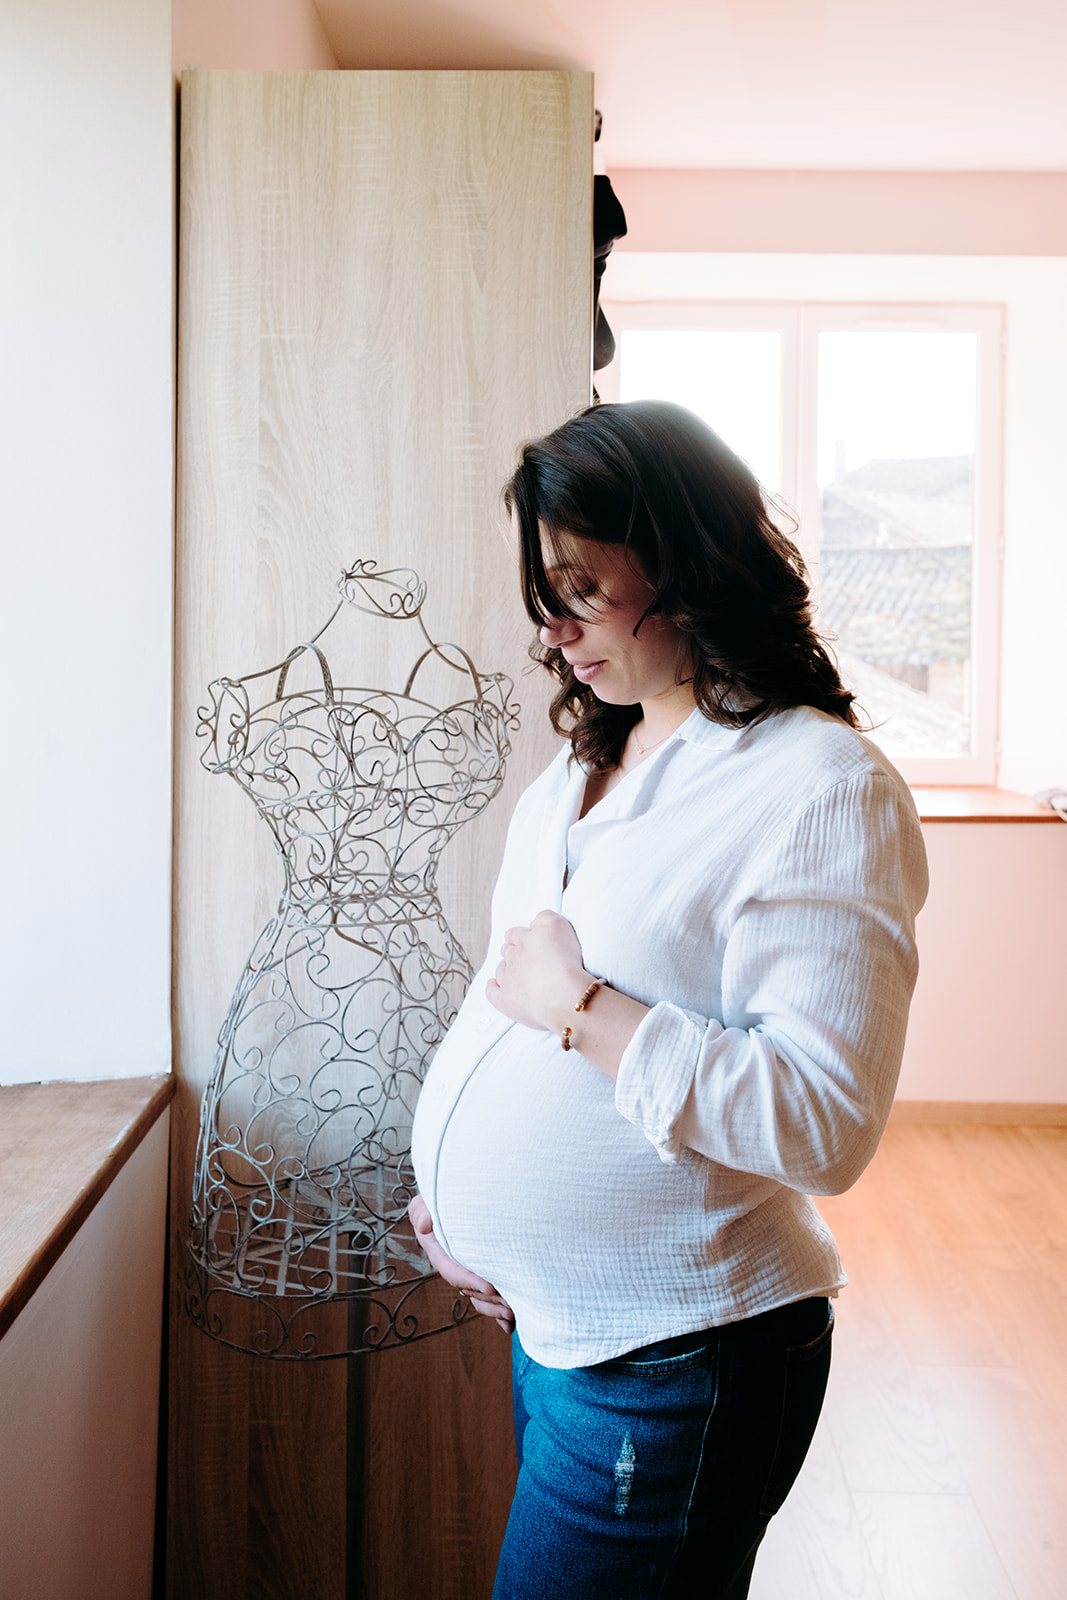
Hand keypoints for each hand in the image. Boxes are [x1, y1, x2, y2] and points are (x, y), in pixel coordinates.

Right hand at [408, 1193, 514, 1332]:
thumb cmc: (447, 1193)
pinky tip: (511, 1323)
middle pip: (469, 1289)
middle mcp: (453, 1263)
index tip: (490, 1286)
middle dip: (489, 1300)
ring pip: (479, 1297)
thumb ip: (422, 1210)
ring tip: (514, 1313)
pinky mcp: (483, 1273)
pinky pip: (488, 1298)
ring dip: (495, 1309)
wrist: (467, 1191)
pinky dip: (498, 1313)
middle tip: (511, 1305)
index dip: (470, 1280)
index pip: (452, 1270)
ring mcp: (469, 1270)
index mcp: (438, 1250)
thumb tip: (425, 1226)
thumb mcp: (429, 1199)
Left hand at [486, 909, 589, 1033]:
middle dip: (516, 952)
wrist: (564, 996)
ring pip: (501, 969)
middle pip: (508, 951)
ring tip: (521, 974)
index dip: (523, 937)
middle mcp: (512, 958)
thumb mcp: (559, 925)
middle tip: (531, 959)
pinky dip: (493, 988)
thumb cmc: (565, 962)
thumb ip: (544, 917)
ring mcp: (507, 980)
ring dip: (507, 969)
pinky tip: (496, 986)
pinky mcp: (505, 1001)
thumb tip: (535, 922)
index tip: (532, 942)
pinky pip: (492, 992)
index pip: (516, 934)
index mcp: (524, 940)